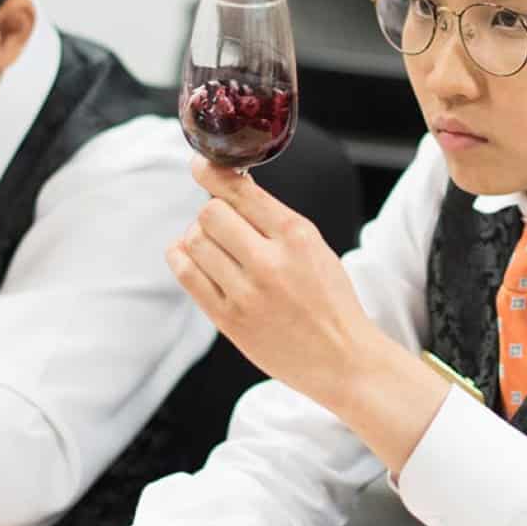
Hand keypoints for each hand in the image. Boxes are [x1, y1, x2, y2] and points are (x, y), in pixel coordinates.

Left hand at [167, 157, 381, 408]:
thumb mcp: (314, 247)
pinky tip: (198, 261)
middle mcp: (270, 262)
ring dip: (198, 237)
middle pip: (210, 213)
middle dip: (213, 214)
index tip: (200, 165)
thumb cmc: (330, 301)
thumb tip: (231, 184)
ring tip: (216, 249)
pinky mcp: (228, 319)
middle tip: (225, 227)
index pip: (240, 191)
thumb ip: (273, 219)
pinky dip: (184, 258)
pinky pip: (186, 273)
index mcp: (297, 236)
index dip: (212, 173)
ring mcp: (246, 293)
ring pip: (194, 241)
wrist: (342, 359)